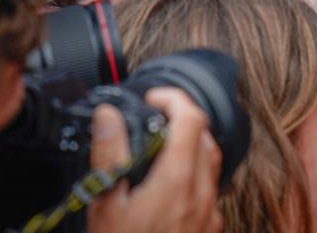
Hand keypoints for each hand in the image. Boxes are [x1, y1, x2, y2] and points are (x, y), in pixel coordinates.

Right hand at [87, 88, 222, 232]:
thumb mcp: (105, 206)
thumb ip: (110, 156)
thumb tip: (109, 115)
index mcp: (177, 181)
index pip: (192, 118)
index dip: (174, 98)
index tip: (153, 97)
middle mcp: (202, 194)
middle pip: (206, 137)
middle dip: (183, 120)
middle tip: (153, 120)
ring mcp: (210, 213)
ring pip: (211, 164)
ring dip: (190, 147)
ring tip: (158, 151)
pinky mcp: (210, 229)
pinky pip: (209, 190)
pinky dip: (193, 176)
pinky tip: (168, 188)